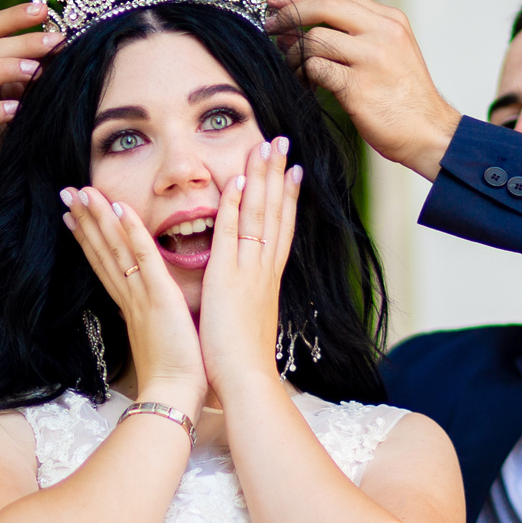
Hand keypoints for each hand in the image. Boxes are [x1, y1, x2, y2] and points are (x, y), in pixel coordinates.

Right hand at [0, 3, 60, 179]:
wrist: (25, 177)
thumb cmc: (35, 126)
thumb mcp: (41, 90)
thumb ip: (45, 64)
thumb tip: (69, 31)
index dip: (13, 16)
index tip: (42, 9)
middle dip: (22, 43)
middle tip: (56, 43)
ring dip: (3, 70)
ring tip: (36, 72)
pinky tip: (16, 109)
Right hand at [60, 184, 206, 412]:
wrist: (173, 395)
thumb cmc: (173, 374)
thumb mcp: (158, 338)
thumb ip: (151, 319)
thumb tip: (151, 310)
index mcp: (130, 306)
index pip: (105, 264)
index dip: (88, 238)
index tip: (73, 216)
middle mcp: (129, 297)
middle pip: (101, 251)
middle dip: (84, 220)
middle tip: (67, 192)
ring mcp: (141, 295)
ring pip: (115, 249)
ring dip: (99, 217)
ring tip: (83, 190)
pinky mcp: (159, 297)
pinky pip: (144, 258)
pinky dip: (132, 232)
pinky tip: (120, 208)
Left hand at [197, 136, 301, 402]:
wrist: (245, 382)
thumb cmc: (243, 360)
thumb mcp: (250, 319)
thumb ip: (249, 299)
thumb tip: (249, 293)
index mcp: (268, 280)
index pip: (282, 229)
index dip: (288, 198)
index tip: (294, 171)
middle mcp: (264, 270)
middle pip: (276, 212)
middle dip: (280, 175)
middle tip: (283, 141)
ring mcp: (248, 271)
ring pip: (259, 214)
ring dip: (263, 178)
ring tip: (266, 145)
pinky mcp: (228, 277)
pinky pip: (232, 233)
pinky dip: (235, 205)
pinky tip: (238, 179)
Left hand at [271, 0, 462, 180]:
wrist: (429, 133)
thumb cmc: (403, 98)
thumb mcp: (391, 53)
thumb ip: (354, 35)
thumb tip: (297, 26)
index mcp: (390, 20)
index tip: (278, 0)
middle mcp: (383, 33)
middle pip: (324, 6)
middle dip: (290, 13)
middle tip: (270, 25)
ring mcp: (372, 59)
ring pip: (315, 39)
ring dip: (293, 53)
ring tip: (291, 66)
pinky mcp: (359, 87)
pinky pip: (316, 69)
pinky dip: (302, 75)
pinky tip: (303, 84)